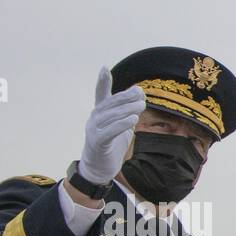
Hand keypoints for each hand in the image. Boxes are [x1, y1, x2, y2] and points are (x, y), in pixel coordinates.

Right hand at [79, 66, 144, 184]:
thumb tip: (139, 96)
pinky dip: (121, 124)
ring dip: (127, 109)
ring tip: (141, 106)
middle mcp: (94, 118)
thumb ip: (127, 112)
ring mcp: (94, 130)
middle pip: (110, 104)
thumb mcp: (121, 126)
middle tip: (141, 94)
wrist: (99, 168)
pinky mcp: (97, 142)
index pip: (100, 94)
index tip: (104, 68)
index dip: (102, 81)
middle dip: (126, 97)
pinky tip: (133, 119)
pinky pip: (109, 131)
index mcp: (100, 113)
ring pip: (111, 116)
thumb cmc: (111, 145)